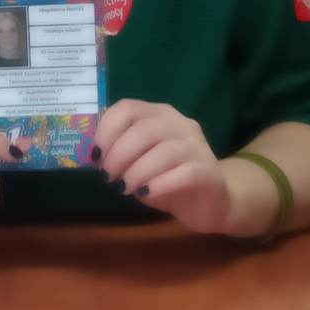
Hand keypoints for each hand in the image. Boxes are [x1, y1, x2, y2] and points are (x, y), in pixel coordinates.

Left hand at [93, 100, 228, 233]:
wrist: (213, 201)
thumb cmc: (168, 179)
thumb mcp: (139, 163)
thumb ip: (121, 153)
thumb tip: (96, 158)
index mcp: (160, 114)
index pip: (128, 108)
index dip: (106, 130)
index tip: (96, 156)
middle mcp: (181, 124)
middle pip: (144, 130)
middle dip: (118, 155)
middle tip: (108, 177)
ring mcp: (198, 147)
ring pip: (163, 152)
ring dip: (136, 172)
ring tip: (125, 188)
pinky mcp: (209, 172)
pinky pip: (184, 173)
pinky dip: (159, 184)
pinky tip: (146, 194)